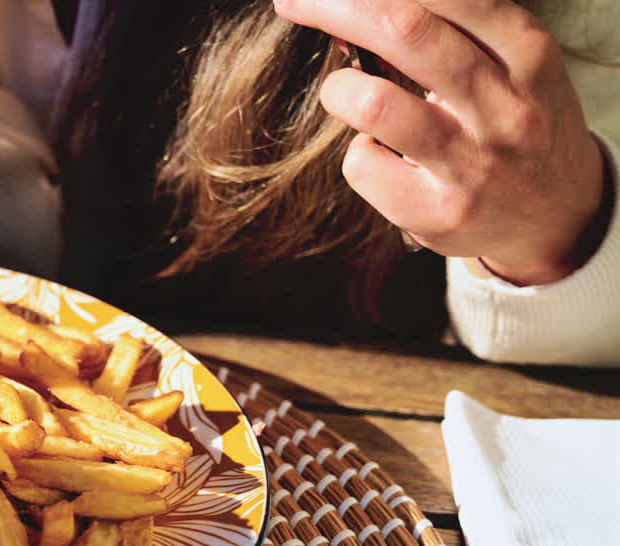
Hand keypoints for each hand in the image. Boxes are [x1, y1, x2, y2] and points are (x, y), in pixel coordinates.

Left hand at [275, 0, 606, 284]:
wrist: (560, 214)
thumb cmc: (515, 122)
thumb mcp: (511, 66)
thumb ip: (449, 35)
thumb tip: (354, 9)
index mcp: (527, 54)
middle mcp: (505, 107)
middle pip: (405, 31)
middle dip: (335, 8)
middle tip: (297, 3)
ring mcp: (473, 164)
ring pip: (373, 103)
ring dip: (339, 89)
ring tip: (345, 94)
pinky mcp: (438, 213)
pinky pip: (362, 165)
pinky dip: (357, 152)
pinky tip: (382, 156)